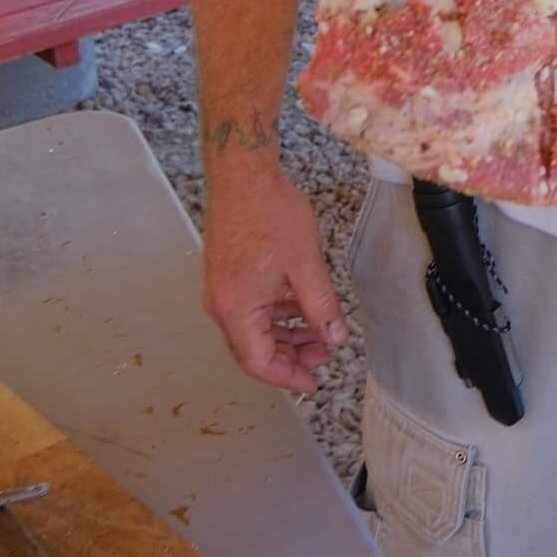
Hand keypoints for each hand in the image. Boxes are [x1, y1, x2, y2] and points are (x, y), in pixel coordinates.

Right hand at [202, 159, 347, 392]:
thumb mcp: (305, 265)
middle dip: (291, 356)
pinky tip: (300, 307)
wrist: (243, 174)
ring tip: (319, 333)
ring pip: (254, 328)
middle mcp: (222, 305)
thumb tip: (335, 339)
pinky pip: (251, 308)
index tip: (314, 382)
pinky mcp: (227, 274)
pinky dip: (276, 314)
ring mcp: (221, 289)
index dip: (288, 377)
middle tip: (324, 355)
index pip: (258, 362)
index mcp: (236, 310)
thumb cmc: (270, 214)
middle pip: (254, 348)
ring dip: (285, 334)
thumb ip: (321, 306)